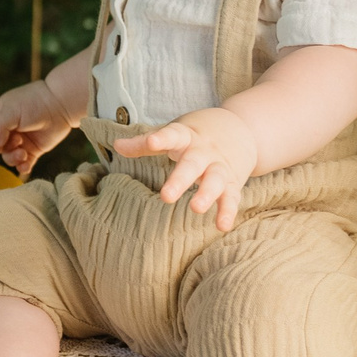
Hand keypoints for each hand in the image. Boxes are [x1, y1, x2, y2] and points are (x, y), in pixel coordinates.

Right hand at [0, 81, 75, 176]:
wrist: (61, 105)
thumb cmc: (34, 103)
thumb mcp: (11, 111)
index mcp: (0, 116)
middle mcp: (9, 129)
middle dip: (5, 149)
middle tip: (18, 142)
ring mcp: (22, 141)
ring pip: (9, 157)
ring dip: (13, 159)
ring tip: (23, 154)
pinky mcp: (34, 150)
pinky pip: (24, 163)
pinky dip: (23, 167)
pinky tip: (26, 167)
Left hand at [112, 107, 259, 230]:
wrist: (241, 130)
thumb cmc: (195, 136)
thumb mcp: (173, 134)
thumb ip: (145, 143)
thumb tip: (115, 145)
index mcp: (186, 137)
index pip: (173, 135)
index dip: (161, 138)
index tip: (152, 142)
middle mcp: (204, 152)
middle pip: (193, 164)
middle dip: (180, 179)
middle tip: (166, 197)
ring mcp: (220, 167)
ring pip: (215, 180)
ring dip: (207, 195)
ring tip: (195, 208)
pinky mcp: (232, 183)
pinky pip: (231, 197)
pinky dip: (228, 211)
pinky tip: (222, 226)